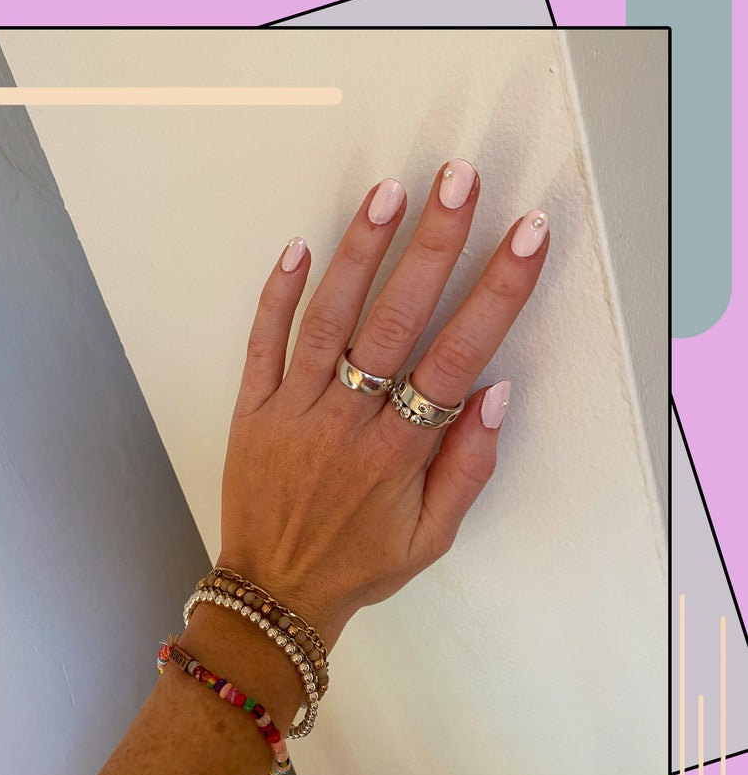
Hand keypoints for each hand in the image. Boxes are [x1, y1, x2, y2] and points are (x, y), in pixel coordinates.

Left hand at [218, 160, 548, 648]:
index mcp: (398, 452)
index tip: (523, 237)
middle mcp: (346, 421)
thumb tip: (495, 393)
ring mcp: (293, 410)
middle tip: (457, 181)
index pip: (455, 356)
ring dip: (359, 253)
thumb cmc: (359, 564)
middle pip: (395, 320)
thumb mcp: (431, 537)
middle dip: (433, 246)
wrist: (275, 593)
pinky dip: (277, 295)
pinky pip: (262, 344)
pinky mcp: (251, 409)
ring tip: (388, 195)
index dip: (496, 292)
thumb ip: (468, 467)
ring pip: (327, 319)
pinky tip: (298, 246)